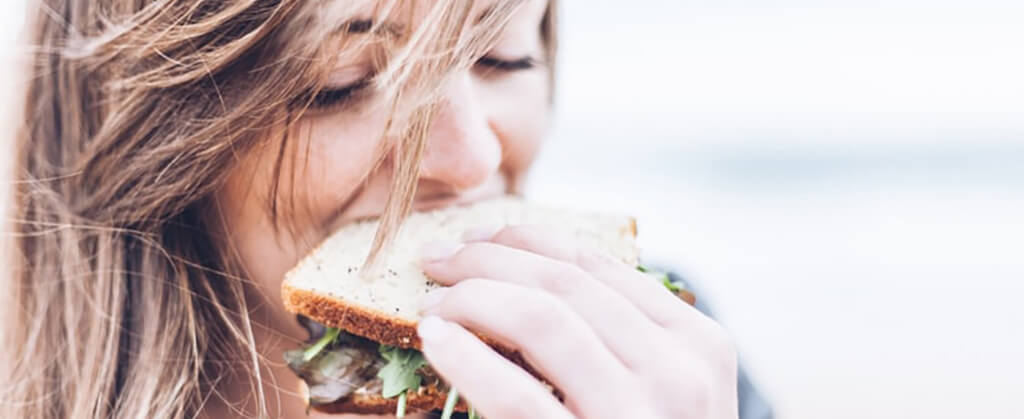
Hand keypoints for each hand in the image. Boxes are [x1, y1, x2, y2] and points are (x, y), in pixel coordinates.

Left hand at [416, 225, 738, 418]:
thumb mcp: (660, 392)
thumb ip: (620, 339)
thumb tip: (529, 275)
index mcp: (698, 344)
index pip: (598, 265)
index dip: (527, 241)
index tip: (478, 238)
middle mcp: (679, 372)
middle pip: (565, 284)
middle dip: (489, 259)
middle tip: (437, 262)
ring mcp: (639, 414)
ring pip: (542, 317)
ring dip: (474, 296)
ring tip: (433, 302)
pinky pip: (517, 393)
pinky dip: (467, 355)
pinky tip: (435, 339)